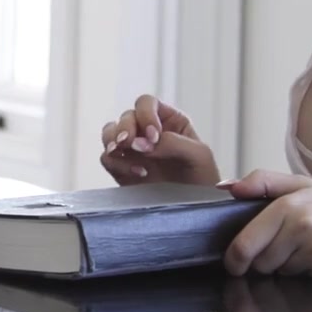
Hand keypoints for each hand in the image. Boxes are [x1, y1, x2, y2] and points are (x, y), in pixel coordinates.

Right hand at [99, 95, 219, 185]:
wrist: (197, 208)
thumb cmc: (203, 178)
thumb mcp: (198, 155)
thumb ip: (172, 142)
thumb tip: (139, 143)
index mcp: (168, 120)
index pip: (146, 103)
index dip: (146, 114)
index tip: (154, 136)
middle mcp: (146, 131)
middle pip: (126, 117)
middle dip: (125, 128)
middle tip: (129, 144)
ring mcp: (133, 151)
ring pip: (109, 133)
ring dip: (112, 140)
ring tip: (121, 152)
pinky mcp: (122, 170)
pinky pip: (108, 158)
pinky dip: (115, 163)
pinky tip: (136, 173)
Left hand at [220, 169, 311, 281]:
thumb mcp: (304, 187)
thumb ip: (264, 182)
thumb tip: (227, 187)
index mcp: (289, 204)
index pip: (246, 241)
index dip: (236, 258)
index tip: (235, 264)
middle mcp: (301, 223)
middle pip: (259, 260)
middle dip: (265, 261)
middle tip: (285, 251)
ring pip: (278, 271)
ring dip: (286, 267)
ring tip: (309, 252)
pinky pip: (300, 278)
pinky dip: (306, 273)